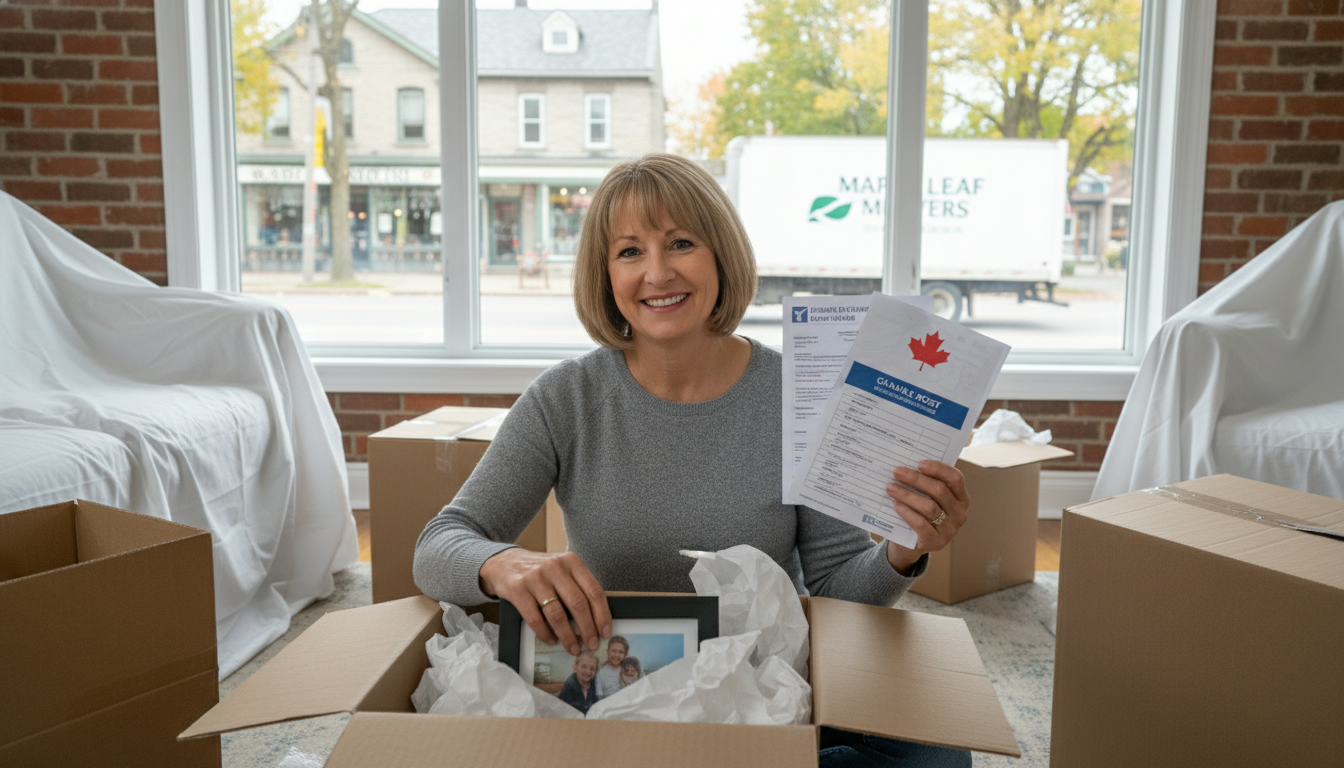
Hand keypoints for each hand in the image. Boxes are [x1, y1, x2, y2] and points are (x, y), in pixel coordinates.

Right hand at [479, 548, 611, 655]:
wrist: (505, 562)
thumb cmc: (540, 571)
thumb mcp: (562, 569)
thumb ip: (578, 587)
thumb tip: (597, 620)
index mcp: (571, 561)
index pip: (593, 590)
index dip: (602, 614)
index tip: (606, 632)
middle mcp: (554, 567)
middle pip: (578, 604)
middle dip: (588, 628)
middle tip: (592, 644)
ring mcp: (535, 578)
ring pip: (557, 614)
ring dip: (568, 636)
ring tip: (573, 648)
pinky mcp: (518, 590)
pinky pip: (535, 619)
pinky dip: (546, 633)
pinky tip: (551, 640)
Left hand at [884, 460, 969, 573]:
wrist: (909, 544)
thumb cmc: (918, 513)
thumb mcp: (925, 497)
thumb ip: (924, 483)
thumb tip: (906, 464)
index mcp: (961, 498)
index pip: (955, 479)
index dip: (938, 469)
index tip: (919, 463)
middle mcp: (959, 514)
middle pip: (940, 490)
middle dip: (916, 479)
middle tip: (897, 472)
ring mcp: (950, 530)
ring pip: (929, 506)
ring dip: (907, 494)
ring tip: (890, 488)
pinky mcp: (936, 542)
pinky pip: (921, 523)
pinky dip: (907, 512)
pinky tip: (896, 505)